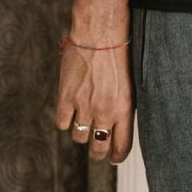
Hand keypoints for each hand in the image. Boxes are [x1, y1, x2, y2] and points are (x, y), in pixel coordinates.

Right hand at [54, 33, 133, 162]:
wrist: (99, 34)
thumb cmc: (118, 56)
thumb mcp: (128, 86)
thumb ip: (122, 109)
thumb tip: (115, 128)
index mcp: (124, 109)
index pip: (121, 146)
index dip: (116, 156)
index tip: (113, 158)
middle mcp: (104, 111)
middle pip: (98, 148)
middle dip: (98, 152)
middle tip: (97, 148)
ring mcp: (84, 106)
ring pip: (79, 137)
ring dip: (81, 133)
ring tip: (84, 123)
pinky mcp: (66, 97)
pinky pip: (63, 123)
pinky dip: (65, 120)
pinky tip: (70, 111)